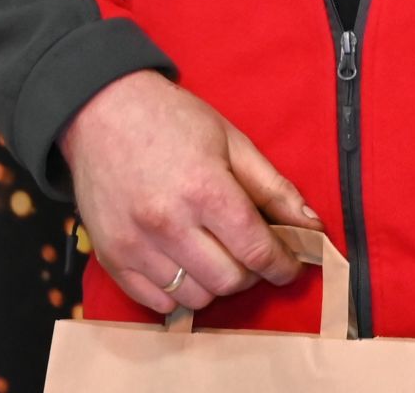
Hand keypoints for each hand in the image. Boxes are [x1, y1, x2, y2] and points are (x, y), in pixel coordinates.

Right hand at [60, 69, 320, 314]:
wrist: (102, 112)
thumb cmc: (173, 120)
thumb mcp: (233, 141)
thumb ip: (273, 187)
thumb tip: (312, 224)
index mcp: (205, 190)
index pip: (256, 250)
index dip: (283, 265)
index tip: (292, 266)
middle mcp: (168, 224)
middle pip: (228, 280)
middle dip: (253, 273)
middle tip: (255, 253)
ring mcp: (135, 245)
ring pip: (193, 297)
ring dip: (216, 285)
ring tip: (220, 256)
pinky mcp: (111, 258)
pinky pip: (155, 302)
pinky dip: (179, 294)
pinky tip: (188, 267)